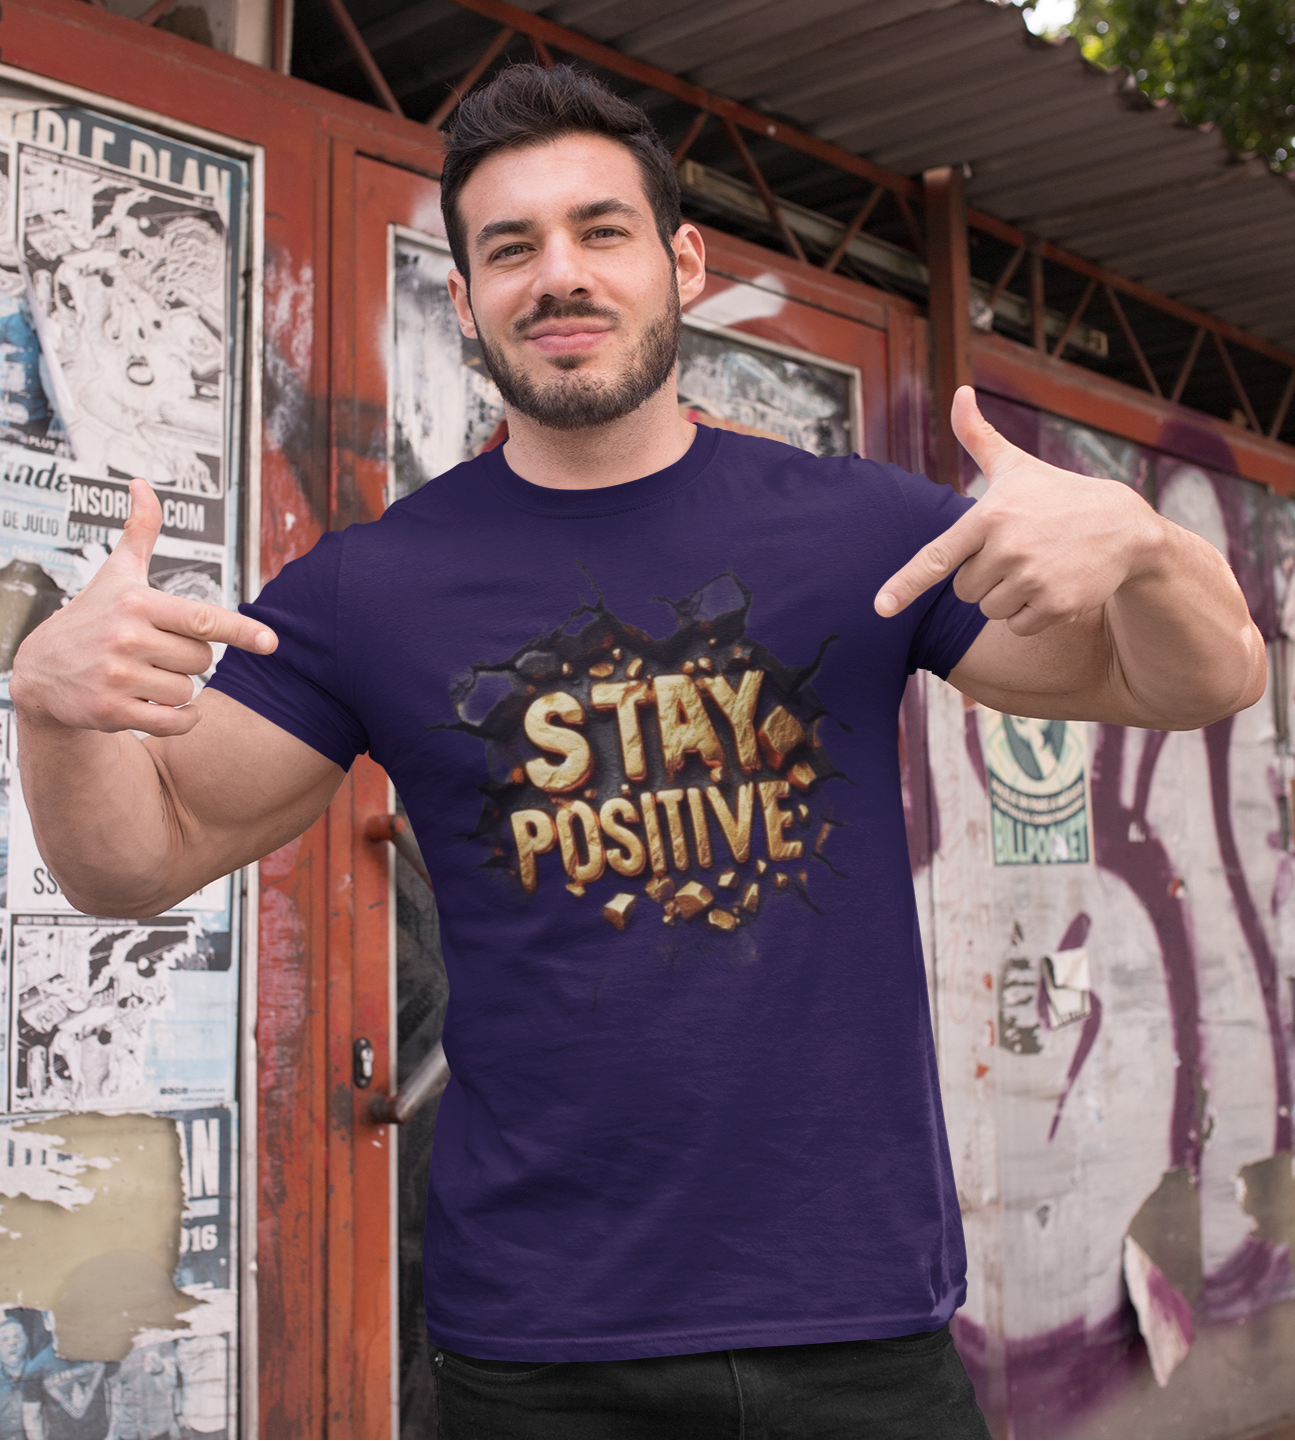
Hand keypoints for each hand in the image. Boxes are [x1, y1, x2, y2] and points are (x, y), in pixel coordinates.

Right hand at [11, 479, 276, 735]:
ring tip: (144, 676)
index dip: (241, 630)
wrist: (40, 672)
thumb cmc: (90, 618)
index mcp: (137, 603)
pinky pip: (174, 721)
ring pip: (188, 691)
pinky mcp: (110, 710)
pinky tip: (162, 707)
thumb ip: (139, 533)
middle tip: (155, 653)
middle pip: (202, 660)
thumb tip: (142, 485)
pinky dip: (179, 719)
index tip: (271, 641)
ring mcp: (117, 677)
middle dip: (188, 660)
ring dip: (176, 690)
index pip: (202, 618)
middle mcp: (127, 638)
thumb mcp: (115, 574)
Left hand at [875, 386, 1161, 636]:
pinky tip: (1053, 585)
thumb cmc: (1056, 495)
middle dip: (983, 578)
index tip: (881, 607)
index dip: (905, 583)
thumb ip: (978, 436)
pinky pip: (1018, 627)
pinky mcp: (1056, 605)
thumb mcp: (1016, 465)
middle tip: (1017, 552)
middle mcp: (1008, 548)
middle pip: (963, 590)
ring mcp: (1033, 578)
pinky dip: (1031, 614)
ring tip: (1037, 566)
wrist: (1123, 527)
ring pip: (989, 610)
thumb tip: (959, 392)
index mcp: (989, 516)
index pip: (937, 556)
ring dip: (1007, 597)